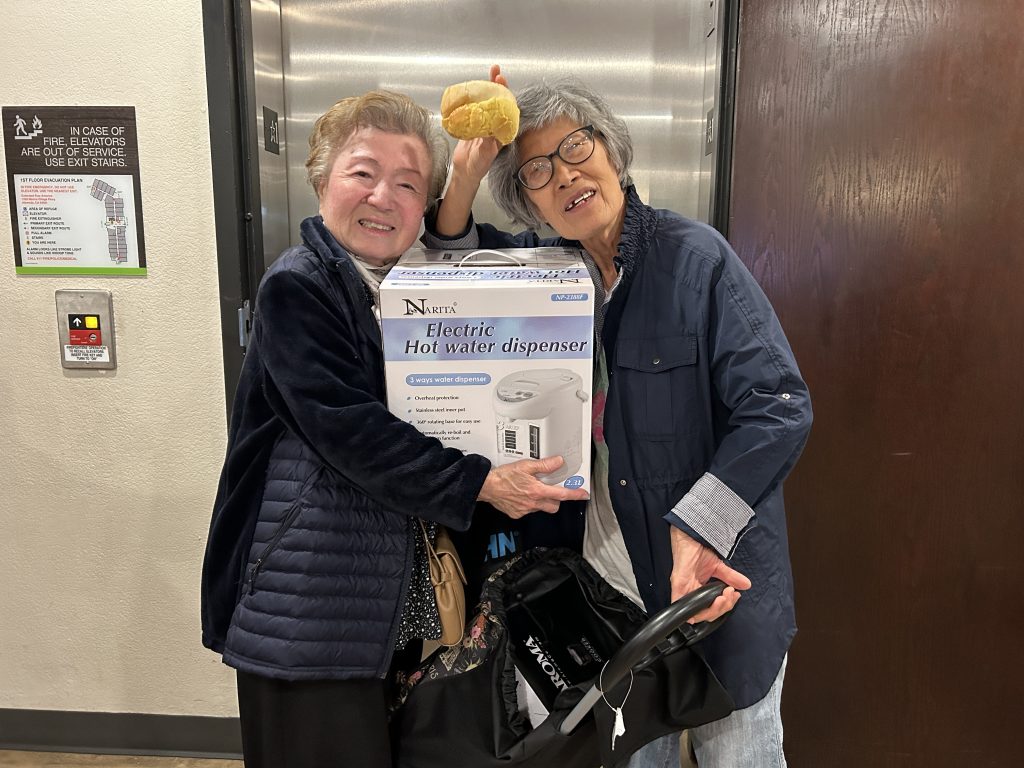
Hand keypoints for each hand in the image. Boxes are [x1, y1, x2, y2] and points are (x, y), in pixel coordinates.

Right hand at [448, 64, 510, 183]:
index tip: (503, 82)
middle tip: (495, 71)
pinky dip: (472, 98)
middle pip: (498, 101)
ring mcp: (483, 123)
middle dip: (497, 85)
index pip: (507, 108)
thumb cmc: (478, 167)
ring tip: (486, 73)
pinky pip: (473, 108)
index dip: (507, 94)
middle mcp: (494, 125)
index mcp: (502, 131)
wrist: (465, 172)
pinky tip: (470, 89)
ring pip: (486, 102)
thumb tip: (489, 130)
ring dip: (485, 88)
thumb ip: (487, 143)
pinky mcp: (473, 124)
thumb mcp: (484, 156)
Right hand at [478, 456, 588, 518]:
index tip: (584, 494)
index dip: (575, 494)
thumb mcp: (526, 466)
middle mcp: (533, 503)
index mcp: (538, 491)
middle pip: (554, 506)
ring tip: (533, 490)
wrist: (486, 487)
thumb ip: (544, 465)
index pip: (562, 494)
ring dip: (542, 501)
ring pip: (541, 508)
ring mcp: (525, 510)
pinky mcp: (517, 514)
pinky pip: (528, 511)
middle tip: (552, 489)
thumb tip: (558, 462)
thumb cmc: (504, 476)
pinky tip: (521, 496)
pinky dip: (529, 504)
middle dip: (556, 499)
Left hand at [669, 525, 751, 623]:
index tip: (735, 595)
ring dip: (714, 608)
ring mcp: (683, 589)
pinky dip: (691, 610)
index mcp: (699, 590)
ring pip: (696, 613)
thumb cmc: (697, 549)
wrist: (689, 535)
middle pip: (707, 614)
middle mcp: (690, 592)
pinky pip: (680, 602)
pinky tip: (705, 608)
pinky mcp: (677, 583)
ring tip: (725, 596)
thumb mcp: (718, 566)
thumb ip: (731, 577)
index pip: (713, 608)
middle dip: (723, 608)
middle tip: (731, 594)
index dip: (725, 606)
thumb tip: (746, 585)